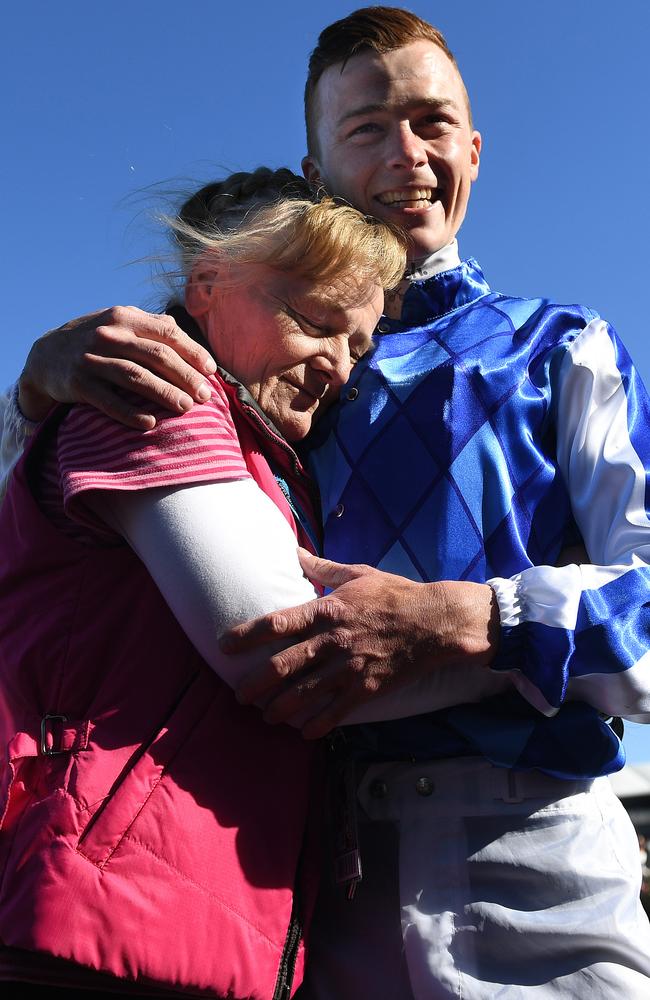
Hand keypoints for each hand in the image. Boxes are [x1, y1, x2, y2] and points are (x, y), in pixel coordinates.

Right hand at [18, 306, 215, 427]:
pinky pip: (108, 401)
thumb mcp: (119, 323)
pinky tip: (150, 424)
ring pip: (135, 376)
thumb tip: (186, 336)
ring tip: (186, 408)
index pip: (167, 332)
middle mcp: (108, 334)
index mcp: (125, 317)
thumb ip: (150, 326)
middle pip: (156, 355)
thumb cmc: (96, 341)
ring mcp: (91, 359)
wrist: (45, 356)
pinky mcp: (77, 383)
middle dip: (185, 376)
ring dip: (164, 393)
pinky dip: (130, 413)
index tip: (211, 371)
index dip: (192, 352)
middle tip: (205, 396)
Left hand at [223, 549, 499, 737]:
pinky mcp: (366, 689)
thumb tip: (294, 551)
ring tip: (266, 715)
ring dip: (279, 708)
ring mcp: (349, 667)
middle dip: (255, 683)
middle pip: (283, 665)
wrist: (434, 623)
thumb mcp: (357, 573)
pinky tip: (304, 732)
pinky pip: (335, 712)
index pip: (278, 623)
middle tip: (239, 694)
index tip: (224, 644)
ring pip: (304, 694)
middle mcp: (333, 640)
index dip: (247, 634)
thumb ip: (321, 568)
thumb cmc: (394, 595)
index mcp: (328, 609)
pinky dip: (316, 725)